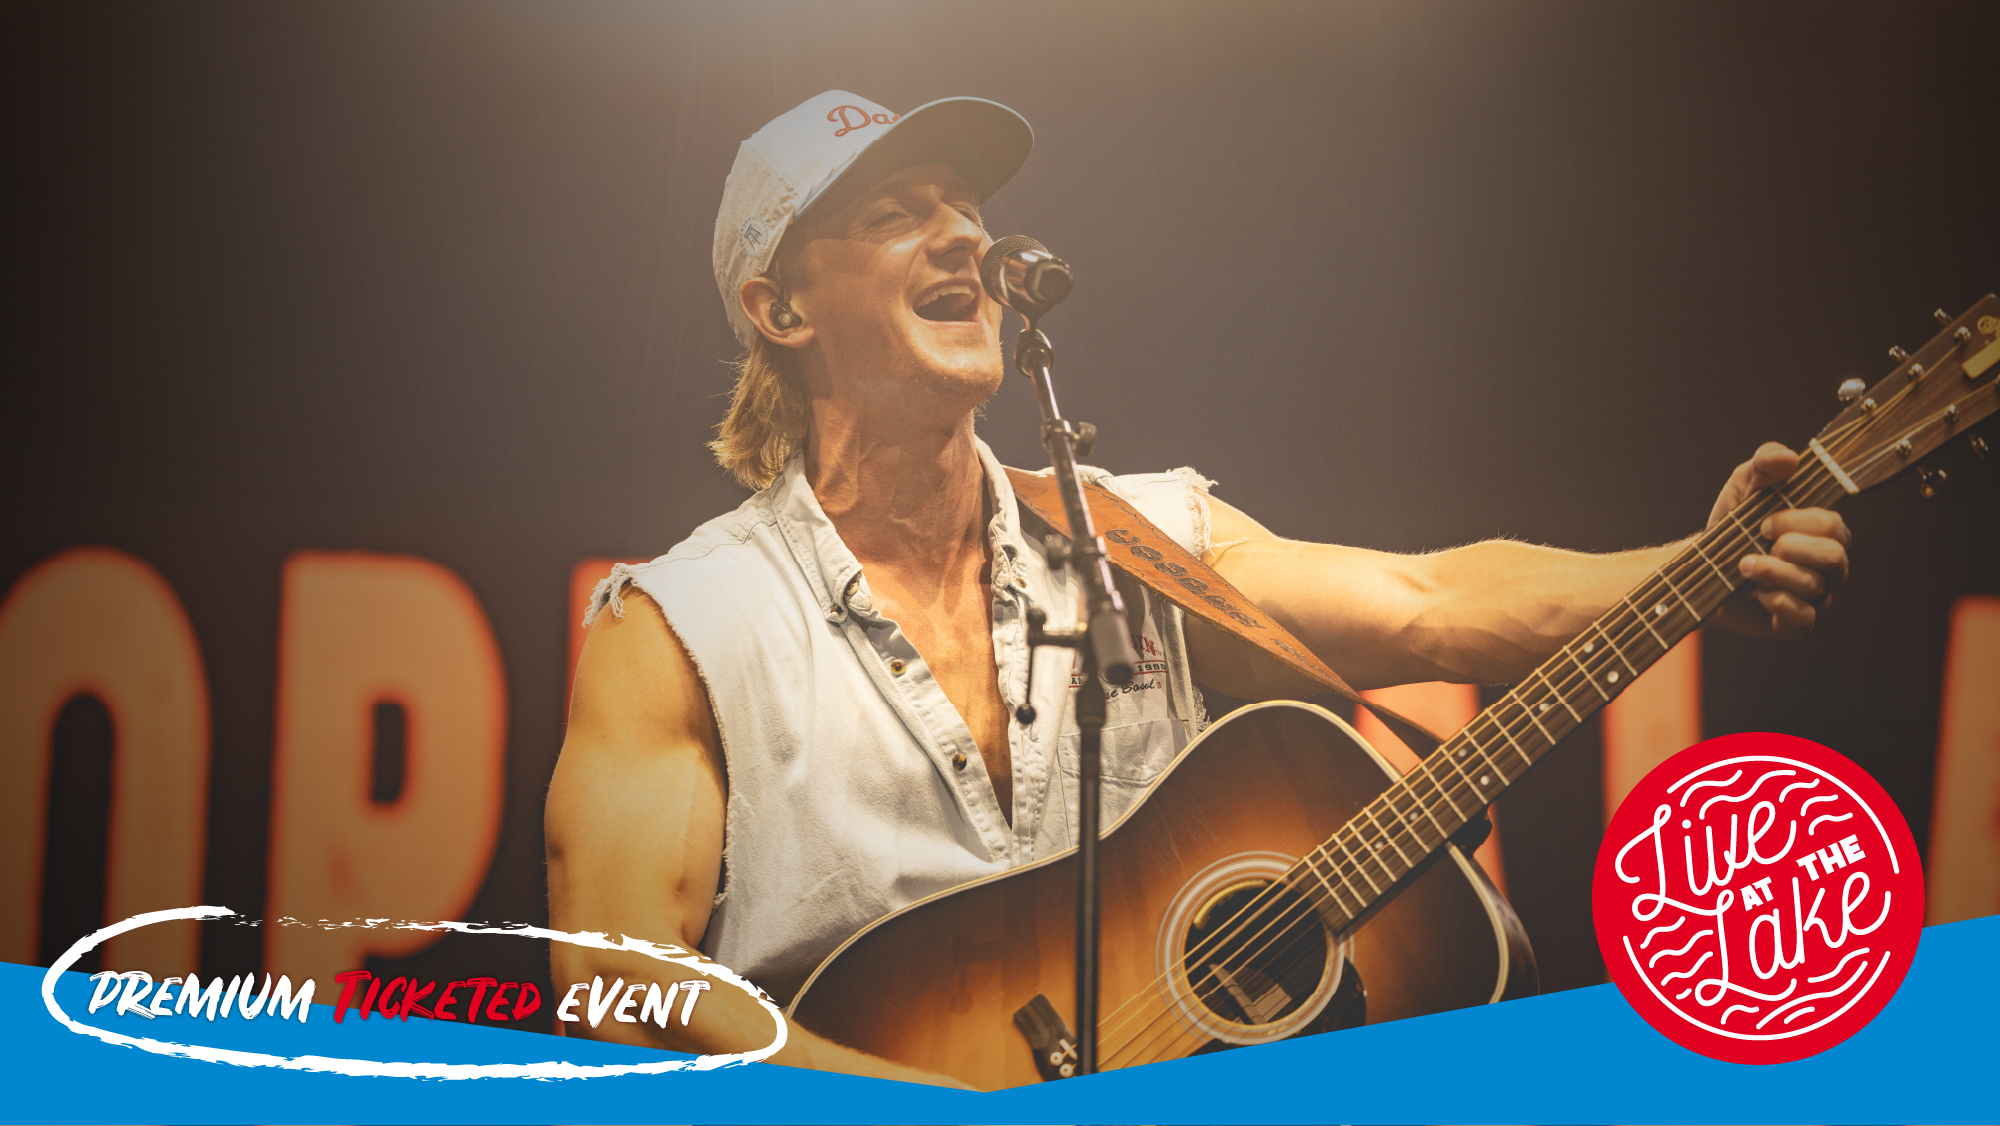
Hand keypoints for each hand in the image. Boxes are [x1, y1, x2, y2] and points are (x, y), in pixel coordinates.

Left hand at [1706, 442, 1850, 639]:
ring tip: (1744, 565)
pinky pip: (1804, 618)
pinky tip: (1756, 594)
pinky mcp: (1796, 624)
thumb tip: (1789, 458)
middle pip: (1835, 556)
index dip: (1798, 522)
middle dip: (1790, 547)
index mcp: (1824, 532)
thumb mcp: (1744, 485)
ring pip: (1814, 586)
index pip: (1834, 526)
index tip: (1764, 520)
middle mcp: (1829, 566)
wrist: (1701, 568)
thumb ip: (1765, 463)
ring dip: (1772, 571)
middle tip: (1758, 540)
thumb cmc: (1732, 525)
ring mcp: (1816, 597)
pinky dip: (1777, 602)